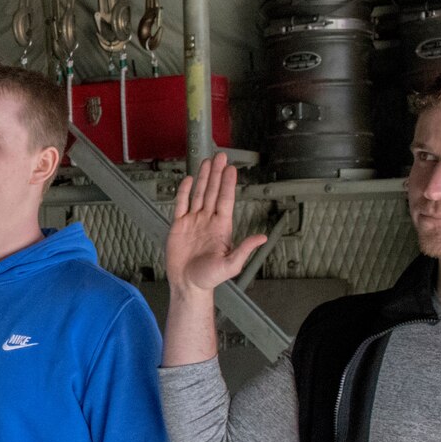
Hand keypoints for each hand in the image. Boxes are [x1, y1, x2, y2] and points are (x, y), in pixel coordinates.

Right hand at [167, 152, 265, 294]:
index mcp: (222, 227)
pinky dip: (184, 192)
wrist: (187, 284)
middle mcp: (208, 220)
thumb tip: (261, 238)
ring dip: (203, 178)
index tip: (231, 169)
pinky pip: (181, 204)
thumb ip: (244, 249)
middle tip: (220, 157)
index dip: (228, 184)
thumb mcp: (231, 265)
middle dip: (217, 174)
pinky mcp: (179, 225)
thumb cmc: (208, 278)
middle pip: (213, 192)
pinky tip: (189, 180)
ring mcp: (193, 221)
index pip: (225, 200)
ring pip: (199, 194)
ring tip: (206, 162)